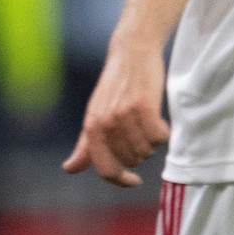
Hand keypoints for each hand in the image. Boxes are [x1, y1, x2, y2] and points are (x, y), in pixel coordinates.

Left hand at [64, 39, 169, 186]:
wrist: (131, 53)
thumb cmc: (115, 87)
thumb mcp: (95, 115)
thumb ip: (85, 145)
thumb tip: (69, 169)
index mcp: (92, 127)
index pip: (105, 168)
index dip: (121, 180)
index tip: (135, 181)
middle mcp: (105, 123)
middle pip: (132, 161)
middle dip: (140, 152)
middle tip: (140, 130)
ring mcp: (124, 115)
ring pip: (148, 150)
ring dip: (152, 141)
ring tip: (147, 122)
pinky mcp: (144, 107)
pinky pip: (161, 137)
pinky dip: (164, 132)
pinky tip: (159, 119)